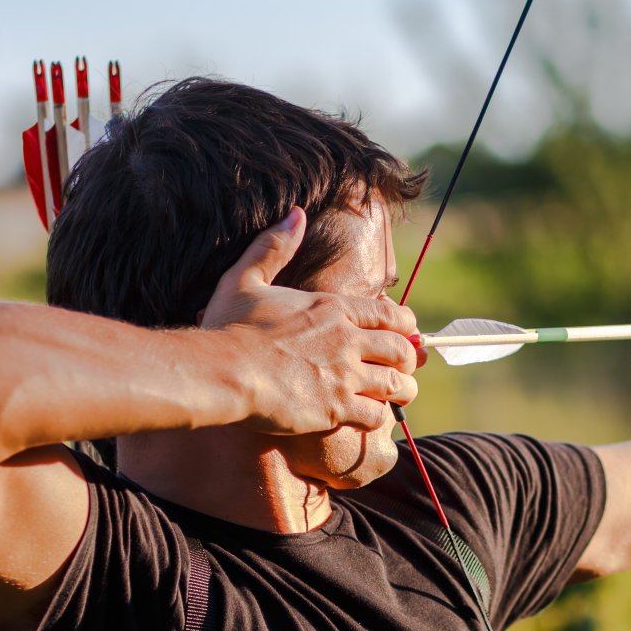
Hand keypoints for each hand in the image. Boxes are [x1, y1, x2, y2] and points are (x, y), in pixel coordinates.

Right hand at [199, 208, 421, 434]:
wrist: (222, 372)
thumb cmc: (229, 327)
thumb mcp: (246, 278)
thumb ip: (274, 247)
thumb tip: (296, 214)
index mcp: (333, 309)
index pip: (390, 314)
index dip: (405, 325)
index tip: (406, 333)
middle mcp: (347, 340)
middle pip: (402, 350)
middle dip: (408, 359)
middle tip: (404, 367)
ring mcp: (345, 376)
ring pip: (397, 384)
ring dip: (402, 390)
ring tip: (399, 395)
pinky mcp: (336, 408)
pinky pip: (376, 415)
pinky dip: (379, 417)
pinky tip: (369, 416)